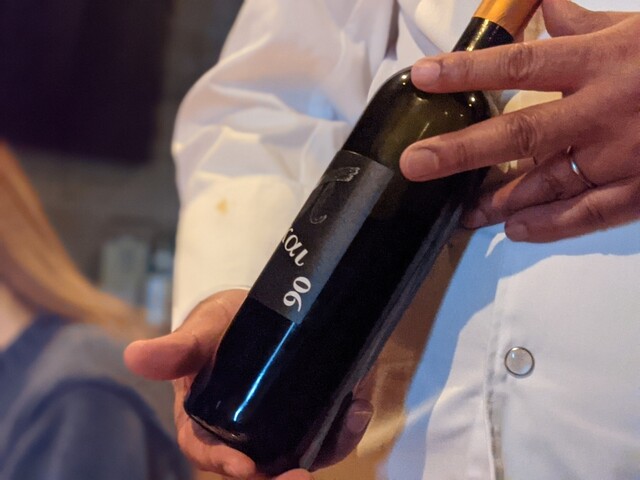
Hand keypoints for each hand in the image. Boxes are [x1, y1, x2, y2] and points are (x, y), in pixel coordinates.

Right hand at [124, 289, 372, 478]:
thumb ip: (177, 348)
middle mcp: (244, 434)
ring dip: (325, 448)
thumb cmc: (221, 325)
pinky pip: (326, 432)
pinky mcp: (309, 415)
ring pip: (299, 454)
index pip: (209, 451)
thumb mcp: (201, 331)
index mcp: (206, 421)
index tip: (244, 467)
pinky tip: (356, 406)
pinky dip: (344, 425)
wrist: (256, 310)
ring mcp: (280, 427)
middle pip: (259, 468)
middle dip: (280, 477)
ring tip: (347, 422)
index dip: (223, 464)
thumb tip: (134, 355)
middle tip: (301, 476)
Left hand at [400, 0, 639, 241]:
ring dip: (498, 200)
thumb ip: (586, 24)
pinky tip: (513, 230)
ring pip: (547, 183)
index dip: (468, 71)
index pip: (521, 63)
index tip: (422, 77)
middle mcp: (607, 110)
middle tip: (416, 164)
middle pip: (521, 135)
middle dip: (462, 151)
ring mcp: (626, 155)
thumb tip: (544, 9)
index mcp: (604, 60)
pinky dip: (549, 226)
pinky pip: (590, 214)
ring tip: (460, 212)